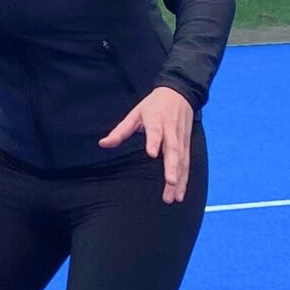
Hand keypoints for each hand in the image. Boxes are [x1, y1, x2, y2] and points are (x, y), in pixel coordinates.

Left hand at [99, 86, 193, 203]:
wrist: (180, 93)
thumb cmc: (154, 105)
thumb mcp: (135, 114)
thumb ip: (120, 131)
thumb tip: (103, 144)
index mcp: (157, 120)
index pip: (156, 131)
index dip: (154, 141)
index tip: (152, 154)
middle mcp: (171, 130)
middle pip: (174, 149)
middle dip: (173, 167)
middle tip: (170, 182)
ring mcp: (181, 139)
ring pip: (182, 160)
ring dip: (179, 179)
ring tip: (173, 197)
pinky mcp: (187, 145)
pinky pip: (186, 164)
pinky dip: (184, 179)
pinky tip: (179, 194)